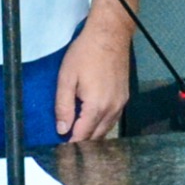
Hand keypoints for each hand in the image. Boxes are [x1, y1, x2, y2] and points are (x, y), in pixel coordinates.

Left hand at [52, 22, 133, 141]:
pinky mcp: (124, 98)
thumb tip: (62, 130)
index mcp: (96, 106)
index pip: (82, 135)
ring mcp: (121, 104)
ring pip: (106, 130)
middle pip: (96, 137)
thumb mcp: (66, 78)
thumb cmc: (85, 53)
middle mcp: (112, 109)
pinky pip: (112, 119)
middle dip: (81, 143)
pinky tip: (91, 122)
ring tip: (77, 136)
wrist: (110, 35)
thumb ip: (63, 106)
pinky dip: (101, 125)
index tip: (60, 149)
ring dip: (92, 135)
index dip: (70, 144)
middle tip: (66, 145)